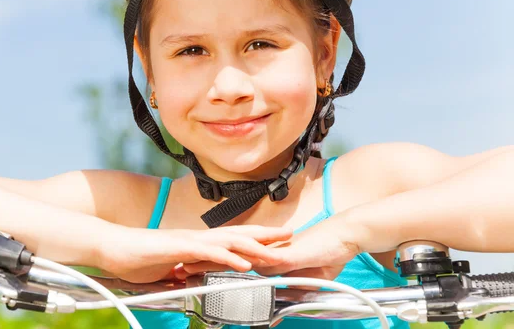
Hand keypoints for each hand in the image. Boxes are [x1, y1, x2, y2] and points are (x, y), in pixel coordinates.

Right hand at [96, 225, 291, 282]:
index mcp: (196, 245)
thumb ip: (182, 275)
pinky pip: (209, 253)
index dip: (253, 240)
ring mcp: (189, 242)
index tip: (274, 241)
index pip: (231, 241)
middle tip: (289, 233)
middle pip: (238, 234)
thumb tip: (192, 283)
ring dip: (254, 245)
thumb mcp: (166, 273)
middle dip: (265, 235)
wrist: (111, 248)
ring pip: (229, 241)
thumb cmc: (135, 258)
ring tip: (277, 248)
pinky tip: (245, 264)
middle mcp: (197, 239)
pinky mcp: (179, 248)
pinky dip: (230, 258)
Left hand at [180, 211, 367, 280]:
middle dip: (204, 262)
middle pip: (229, 258)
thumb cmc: (327, 251)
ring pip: (239, 258)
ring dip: (216, 263)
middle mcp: (266, 253)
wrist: (346, 235)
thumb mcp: (307, 276)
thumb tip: (287, 292)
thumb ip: (293, 283)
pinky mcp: (287, 255)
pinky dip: (247, 264)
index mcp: (267, 257)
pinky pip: (264, 261)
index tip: (193, 270)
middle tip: (180, 266)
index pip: (234, 262)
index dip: (213, 265)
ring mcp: (275, 253)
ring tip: (193, 267)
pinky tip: (231, 269)